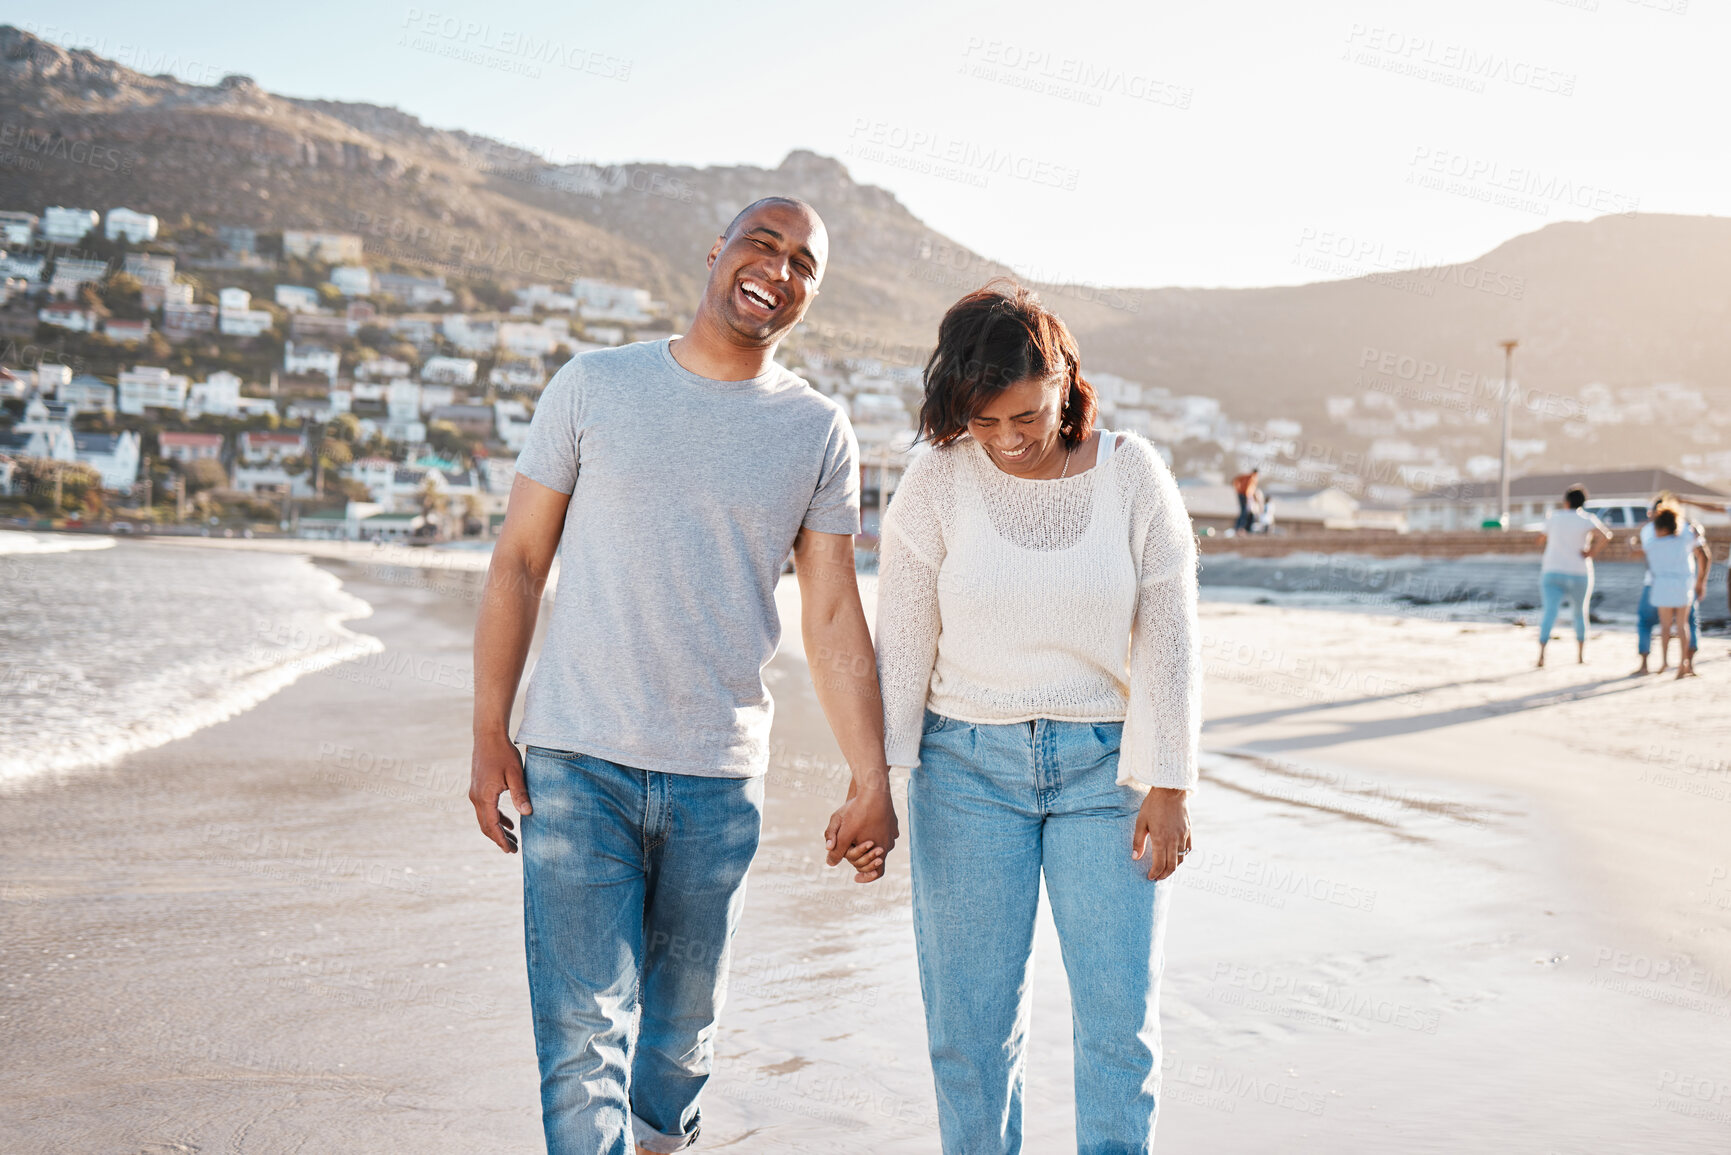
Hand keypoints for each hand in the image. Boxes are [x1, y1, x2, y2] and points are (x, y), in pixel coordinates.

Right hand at [469, 732, 530, 853]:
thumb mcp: (516, 774)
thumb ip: (520, 794)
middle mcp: (476, 798)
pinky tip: (509, 822)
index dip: (501, 840)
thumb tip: (527, 814)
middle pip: (486, 826)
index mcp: (485, 797)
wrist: (488, 737)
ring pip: (485, 818)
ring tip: (513, 840)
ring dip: (498, 830)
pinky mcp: (479, 788)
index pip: (492, 825)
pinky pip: (486, 809)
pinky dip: (496, 818)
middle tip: (514, 850)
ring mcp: (476, 793)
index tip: (511, 851)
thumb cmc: (503, 753)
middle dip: (500, 839)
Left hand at [825, 777, 898, 882]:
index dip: (866, 878)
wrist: (874, 789)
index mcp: (880, 850)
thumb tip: (830, 863)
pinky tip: (865, 824)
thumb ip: (837, 849)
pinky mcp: (893, 822)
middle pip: (876, 858)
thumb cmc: (857, 811)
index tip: (855, 878)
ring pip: (880, 844)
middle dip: (863, 857)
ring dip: (870, 845)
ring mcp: (893, 832)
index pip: (877, 873)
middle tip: (851, 851)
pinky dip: (875, 832)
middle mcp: (889, 844)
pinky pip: (883, 832)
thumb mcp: (843, 831)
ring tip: (857, 837)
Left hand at [1131, 787, 1189, 880]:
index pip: (1159, 864)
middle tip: (1157, 877)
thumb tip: (1135, 858)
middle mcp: (1174, 840)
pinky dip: (1183, 857)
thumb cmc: (1152, 805)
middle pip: (1172, 865)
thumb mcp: (1140, 822)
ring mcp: (1183, 836)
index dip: (1155, 873)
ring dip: (1174, 867)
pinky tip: (1176, 858)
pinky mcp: (1188, 831)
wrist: (1170, 790)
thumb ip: (1138, 841)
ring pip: (1181, 859)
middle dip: (1164, 874)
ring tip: (1166, 870)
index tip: (1150, 877)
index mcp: (1161, 839)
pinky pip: (1188, 849)